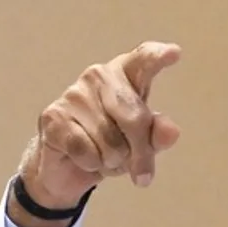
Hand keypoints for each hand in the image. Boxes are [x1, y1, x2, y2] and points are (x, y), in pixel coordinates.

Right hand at [21, 41, 182, 210]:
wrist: (68, 167)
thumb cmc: (112, 146)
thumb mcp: (142, 144)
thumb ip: (158, 135)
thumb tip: (171, 130)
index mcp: (125, 75)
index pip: (142, 61)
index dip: (156, 58)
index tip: (174, 53)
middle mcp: (98, 76)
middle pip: (134, 118)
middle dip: (141, 153)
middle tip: (142, 174)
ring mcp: (73, 94)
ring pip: (111, 142)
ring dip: (113, 161)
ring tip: (104, 156)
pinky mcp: (53, 117)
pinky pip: (88, 152)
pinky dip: (92, 164)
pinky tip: (84, 158)